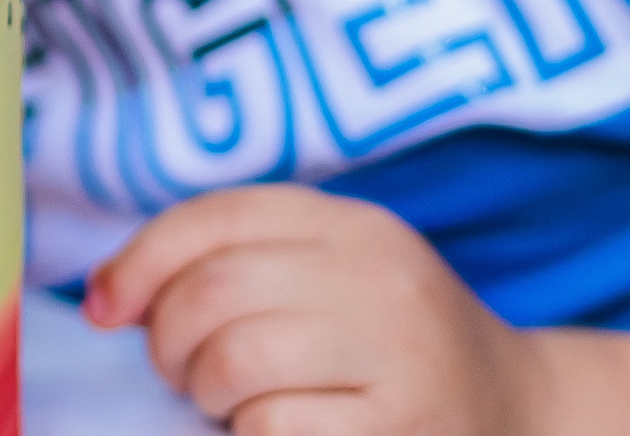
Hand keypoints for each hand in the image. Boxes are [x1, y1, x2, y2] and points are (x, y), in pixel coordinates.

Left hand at [86, 185, 555, 435]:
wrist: (523, 416)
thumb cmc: (390, 349)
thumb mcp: (330, 278)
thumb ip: (235, 262)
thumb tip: (109, 294)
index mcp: (354, 226)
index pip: (215, 216)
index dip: (138, 260)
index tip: (105, 307)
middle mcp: (382, 278)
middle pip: (214, 287)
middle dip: (166, 336)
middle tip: (177, 368)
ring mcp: (400, 355)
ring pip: (236, 357)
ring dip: (204, 388)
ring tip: (222, 399)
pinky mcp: (401, 429)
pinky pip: (273, 424)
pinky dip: (247, 431)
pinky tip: (269, 428)